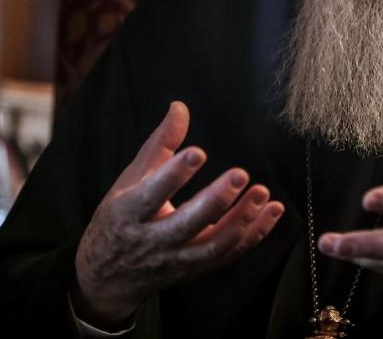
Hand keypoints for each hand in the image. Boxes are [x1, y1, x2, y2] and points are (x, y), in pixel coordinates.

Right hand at [73, 102, 283, 326]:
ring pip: (212, 245)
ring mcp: (177, 258)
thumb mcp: (132, 177)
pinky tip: (273, 211)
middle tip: (239, 174)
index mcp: (129, 212)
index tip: (198, 153)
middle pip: (186, 224)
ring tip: (262, 193)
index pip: (152, 194)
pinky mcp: (196, 268)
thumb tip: (180, 107)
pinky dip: (254, 234)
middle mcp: (153, 240)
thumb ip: (160, 143)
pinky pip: (230, 254)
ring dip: (241, 220)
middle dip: (215, 200)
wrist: (110, 276)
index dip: (174, 174)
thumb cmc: (121, 216)